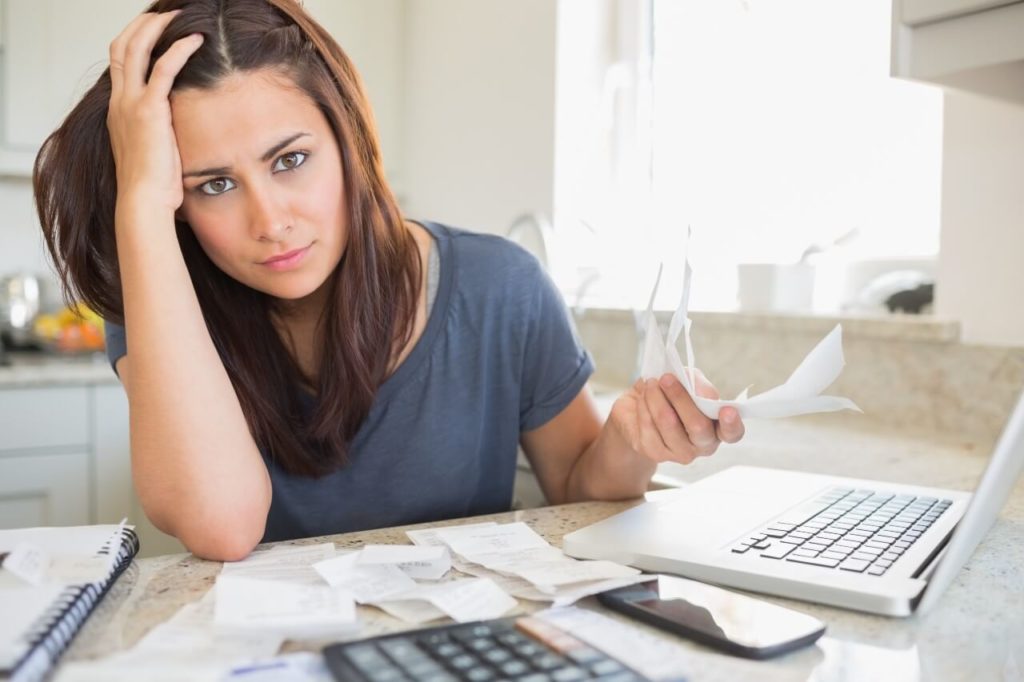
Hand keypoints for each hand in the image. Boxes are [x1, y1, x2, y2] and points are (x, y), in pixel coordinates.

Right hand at [107, 10, 202, 212]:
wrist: (144, 200)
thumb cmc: (153, 185)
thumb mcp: (152, 150)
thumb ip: (158, 131)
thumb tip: (177, 130)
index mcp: (118, 109)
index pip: (119, 62)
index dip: (134, 41)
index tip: (153, 30)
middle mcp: (119, 101)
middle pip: (121, 46)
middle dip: (142, 25)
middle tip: (165, 14)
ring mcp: (131, 103)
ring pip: (136, 48)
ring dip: (157, 27)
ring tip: (179, 17)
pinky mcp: (149, 109)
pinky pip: (163, 68)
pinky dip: (179, 49)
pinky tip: (196, 40)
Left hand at [609, 370, 744, 464]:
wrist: (641, 410)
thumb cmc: (674, 394)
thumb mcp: (689, 381)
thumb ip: (698, 384)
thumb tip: (699, 392)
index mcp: (718, 427)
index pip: (733, 433)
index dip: (732, 424)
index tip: (727, 410)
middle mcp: (703, 445)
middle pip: (697, 426)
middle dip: (680, 398)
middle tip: (666, 378)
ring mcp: (680, 452)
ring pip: (668, 423)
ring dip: (656, 398)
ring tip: (651, 383)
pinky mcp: (656, 453)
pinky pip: (648, 426)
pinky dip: (644, 406)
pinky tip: (643, 397)